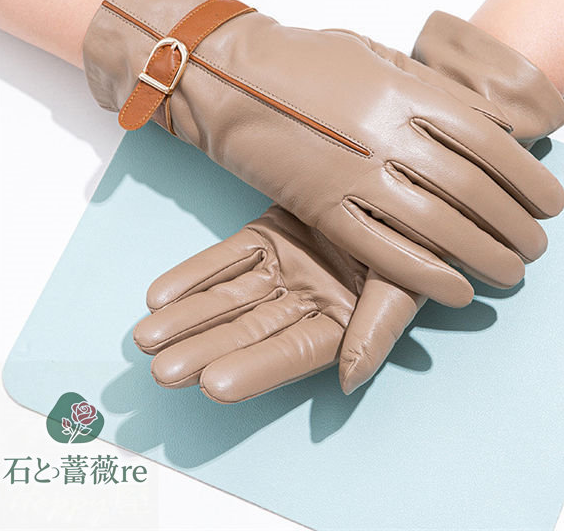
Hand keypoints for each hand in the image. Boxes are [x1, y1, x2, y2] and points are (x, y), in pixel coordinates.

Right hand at [133, 12, 563, 400]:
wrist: (229, 73)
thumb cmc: (306, 59)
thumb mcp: (377, 56)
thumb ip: (428, 88)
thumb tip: (480, 122)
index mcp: (407, 90)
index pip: (490, 143)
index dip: (529, 179)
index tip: (551, 203)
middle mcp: (389, 132)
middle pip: (473, 191)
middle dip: (516, 225)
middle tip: (537, 246)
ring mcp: (355, 172)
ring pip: (437, 227)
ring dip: (484, 256)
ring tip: (510, 272)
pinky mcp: (322, 206)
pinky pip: (385, 251)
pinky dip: (428, 275)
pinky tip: (458, 290)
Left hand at [133, 205, 422, 402]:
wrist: (401, 179)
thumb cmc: (416, 235)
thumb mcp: (404, 280)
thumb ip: (378, 329)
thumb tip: (350, 381)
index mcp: (343, 321)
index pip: (294, 351)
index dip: (256, 368)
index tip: (212, 384)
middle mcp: (308, 300)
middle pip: (251, 330)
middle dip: (206, 349)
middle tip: (162, 371)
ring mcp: (285, 267)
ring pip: (230, 297)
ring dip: (189, 317)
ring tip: (147, 337)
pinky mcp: (268, 235)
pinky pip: (227, 257)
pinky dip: (195, 274)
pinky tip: (160, 295)